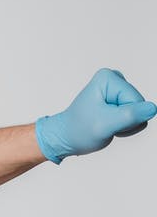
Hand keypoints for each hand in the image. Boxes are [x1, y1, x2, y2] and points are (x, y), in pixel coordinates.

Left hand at [35, 68, 156, 163]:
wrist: (66, 137)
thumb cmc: (79, 130)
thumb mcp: (105, 125)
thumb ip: (129, 116)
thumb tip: (151, 108)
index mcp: (108, 79)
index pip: (136, 101)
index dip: (123, 116)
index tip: (103, 119)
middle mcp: (114, 79)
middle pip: (140, 104)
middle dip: (125, 120)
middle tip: (104, 123)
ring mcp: (118, 89)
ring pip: (141, 111)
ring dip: (125, 124)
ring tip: (105, 123)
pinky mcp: (120, 99)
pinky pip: (138, 115)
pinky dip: (126, 125)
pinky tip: (109, 123)